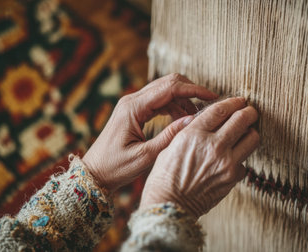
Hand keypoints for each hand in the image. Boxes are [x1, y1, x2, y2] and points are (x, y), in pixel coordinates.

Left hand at [82, 73, 217, 192]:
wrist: (94, 174)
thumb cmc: (115, 168)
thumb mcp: (145, 156)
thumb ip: (169, 137)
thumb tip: (193, 120)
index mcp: (133, 108)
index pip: (170, 88)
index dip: (194, 90)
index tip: (213, 96)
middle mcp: (132, 101)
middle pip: (168, 83)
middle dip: (191, 90)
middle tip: (209, 104)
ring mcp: (132, 104)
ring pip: (165, 90)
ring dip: (183, 99)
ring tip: (198, 116)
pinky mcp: (134, 111)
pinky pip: (159, 101)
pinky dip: (174, 106)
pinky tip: (183, 120)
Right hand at [140, 97, 259, 217]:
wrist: (170, 206)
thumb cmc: (165, 177)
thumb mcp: (171, 146)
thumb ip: (190, 130)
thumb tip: (205, 119)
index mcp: (194, 134)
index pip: (221, 109)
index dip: (233, 102)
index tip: (239, 101)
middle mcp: (213, 146)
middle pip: (243, 119)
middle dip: (249, 112)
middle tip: (250, 112)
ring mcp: (226, 163)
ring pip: (252, 138)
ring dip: (250, 133)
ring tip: (245, 133)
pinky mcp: (233, 178)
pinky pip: (245, 162)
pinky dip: (240, 159)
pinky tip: (230, 161)